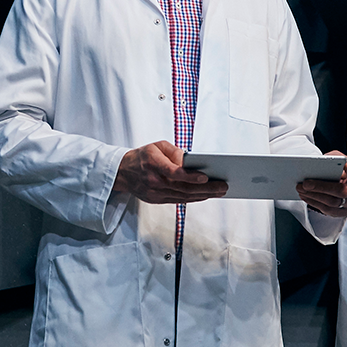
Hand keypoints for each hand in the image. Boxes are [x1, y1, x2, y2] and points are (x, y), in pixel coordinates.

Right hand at [112, 141, 228, 203]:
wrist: (123, 172)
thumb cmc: (143, 156)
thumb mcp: (157, 146)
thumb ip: (174, 152)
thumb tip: (189, 161)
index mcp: (153, 164)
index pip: (174, 173)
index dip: (190, 176)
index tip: (205, 177)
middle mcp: (154, 181)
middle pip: (183, 187)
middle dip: (206, 188)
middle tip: (223, 187)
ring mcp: (155, 193)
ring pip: (183, 196)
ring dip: (203, 195)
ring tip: (219, 192)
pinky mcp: (156, 200)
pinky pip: (178, 200)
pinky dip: (193, 198)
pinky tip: (205, 195)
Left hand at [297, 152, 346, 216]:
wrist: (340, 183)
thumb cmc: (337, 170)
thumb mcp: (337, 161)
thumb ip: (332, 159)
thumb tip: (320, 162)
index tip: (345, 166)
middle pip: (342, 190)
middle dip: (321, 187)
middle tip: (306, 184)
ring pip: (333, 202)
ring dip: (314, 196)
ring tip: (301, 190)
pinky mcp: (344, 211)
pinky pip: (328, 210)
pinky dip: (315, 203)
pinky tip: (305, 196)